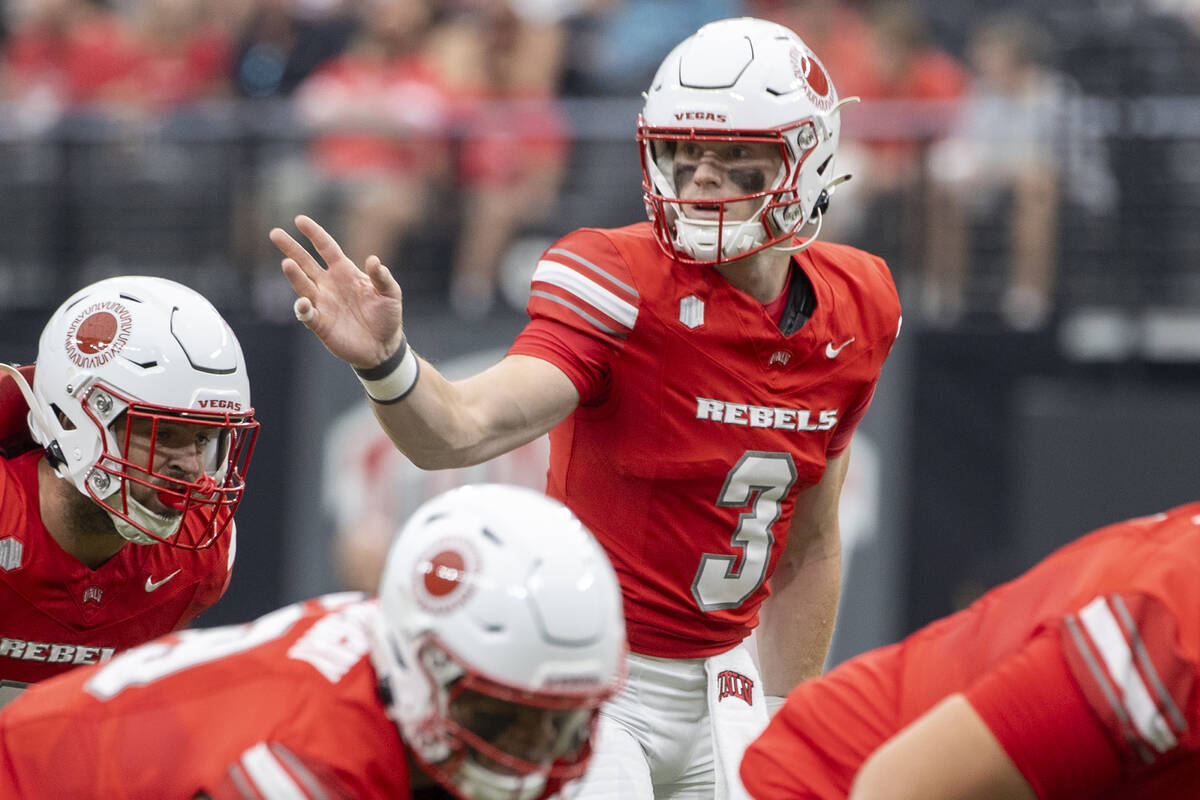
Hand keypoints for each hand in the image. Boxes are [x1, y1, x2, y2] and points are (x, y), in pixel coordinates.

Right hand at [270, 215, 404, 369]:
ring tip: (287, 264)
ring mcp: (323, 303)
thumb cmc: (387, 316)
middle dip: (291, 248)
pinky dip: (303, 309)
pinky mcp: (321, 324)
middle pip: (305, 263)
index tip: (300, 220)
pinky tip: (304, 303)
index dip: (314, 234)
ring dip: (294, 275)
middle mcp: (329, 285)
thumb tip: (373, 260)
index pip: (326, 248)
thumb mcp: (391, 293)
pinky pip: (307, 315)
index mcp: (345, 272)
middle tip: (275, 233)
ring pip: (303, 286)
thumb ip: (382, 277)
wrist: (384, 346)